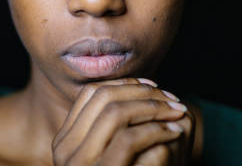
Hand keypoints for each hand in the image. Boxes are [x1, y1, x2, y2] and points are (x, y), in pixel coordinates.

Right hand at [52, 78, 194, 165]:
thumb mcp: (108, 153)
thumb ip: (110, 130)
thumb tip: (134, 90)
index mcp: (64, 141)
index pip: (91, 94)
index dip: (123, 84)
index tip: (151, 86)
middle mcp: (65, 150)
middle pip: (104, 98)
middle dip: (142, 92)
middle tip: (171, 97)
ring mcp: (80, 165)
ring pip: (116, 113)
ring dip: (153, 107)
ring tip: (177, 111)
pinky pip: (128, 139)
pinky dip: (156, 130)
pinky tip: (174, 132)